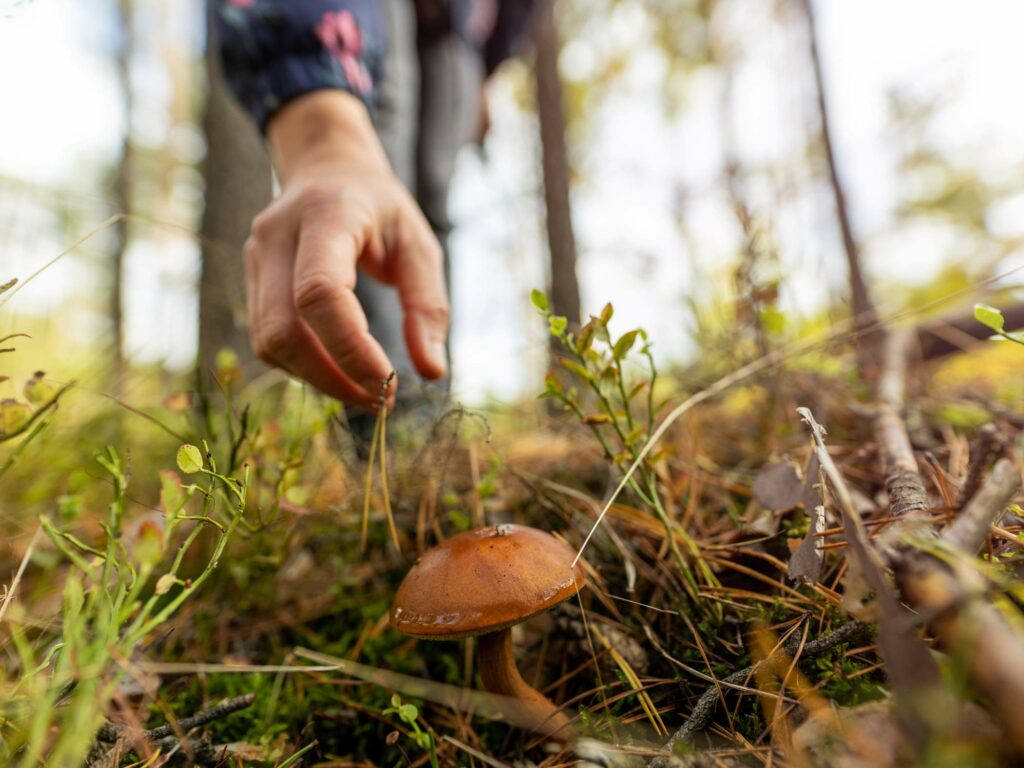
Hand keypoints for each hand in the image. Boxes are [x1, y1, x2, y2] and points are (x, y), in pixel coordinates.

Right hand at [245, 90, 448, 408]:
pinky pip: (269, 339)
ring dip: (319, 379)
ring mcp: (255, 258)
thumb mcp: (420, 244)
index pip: (319, 292)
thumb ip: (428, 305)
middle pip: (283, 329)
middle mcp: (276, 236)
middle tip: (381, 400)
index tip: (388, 382)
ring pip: (270, 342)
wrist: (327, 170)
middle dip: (332, 377)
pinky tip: (343, 370)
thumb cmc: (381, 209)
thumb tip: (431, 371)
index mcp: (325, 215)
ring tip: (367, 390)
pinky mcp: (251, 281)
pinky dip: (306, 366)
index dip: (350, 347)